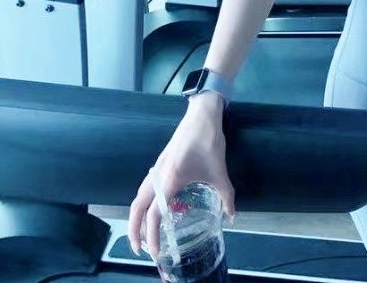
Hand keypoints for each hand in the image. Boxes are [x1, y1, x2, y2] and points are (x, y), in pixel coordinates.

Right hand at [128, 93, 234, 258]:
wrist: (201, 115)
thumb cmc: (209, 142)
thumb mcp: (220, 172)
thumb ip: (226, 196)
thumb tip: (231, 216)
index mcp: (170, 180)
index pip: (153, 214)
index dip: (151, 236)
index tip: (153, 252)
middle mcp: (158, 175)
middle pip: (137, 207)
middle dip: (134, 230)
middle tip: (140, 249)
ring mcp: (157, 167)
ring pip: (139, 196)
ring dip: (137, 216)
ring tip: (144, 232)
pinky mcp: (160, 162)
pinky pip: (146, 187)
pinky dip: (144, 202)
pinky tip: (155, 207)